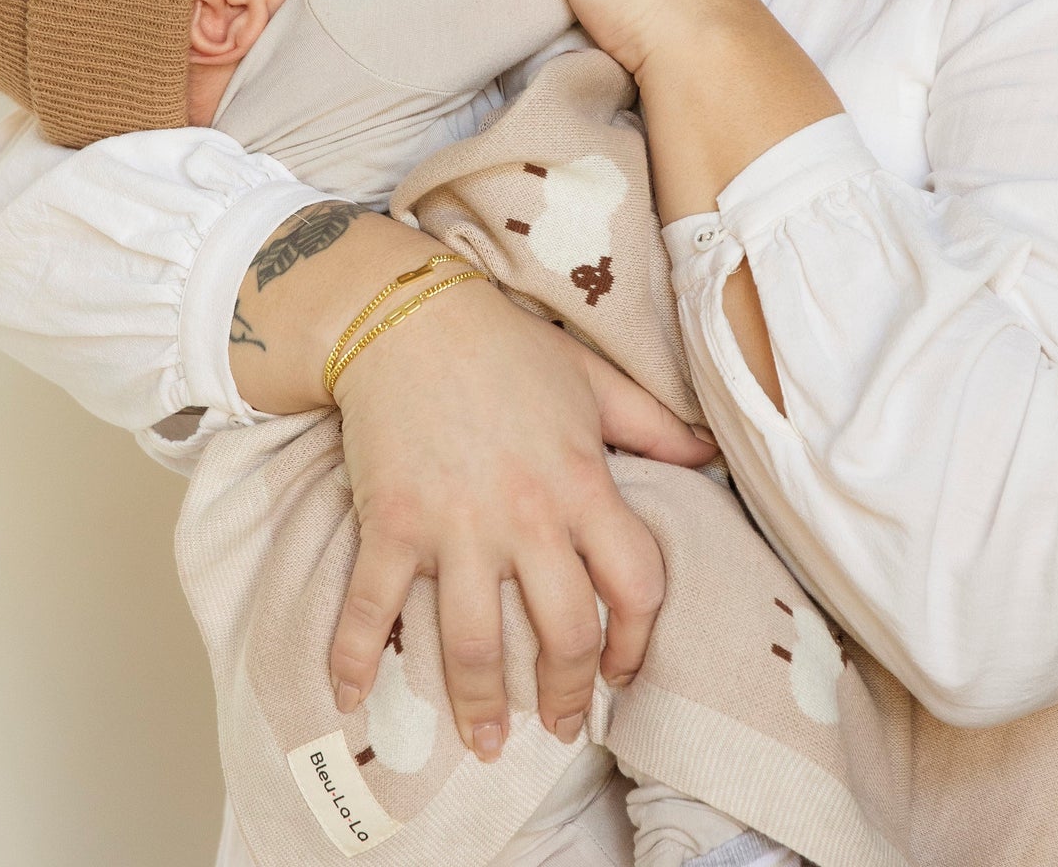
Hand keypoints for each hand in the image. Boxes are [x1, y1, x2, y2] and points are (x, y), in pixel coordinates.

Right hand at [328, 276, 715, 757]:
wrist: (409, 314)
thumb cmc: (505, 345)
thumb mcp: (591, 378)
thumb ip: (652, 424)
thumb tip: (706, 455)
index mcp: (581, 483)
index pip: (635, 585)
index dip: (638, 642)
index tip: (623, 672)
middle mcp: (526, 516)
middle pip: (561, 634)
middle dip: (563, 693)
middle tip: (556, 726)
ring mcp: (455, 526)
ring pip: (474, 644)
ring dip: (479, 706)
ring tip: (485, 742)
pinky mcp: (392, 523)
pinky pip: (373, 606)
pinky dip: (356, 658)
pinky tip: (351, 696)